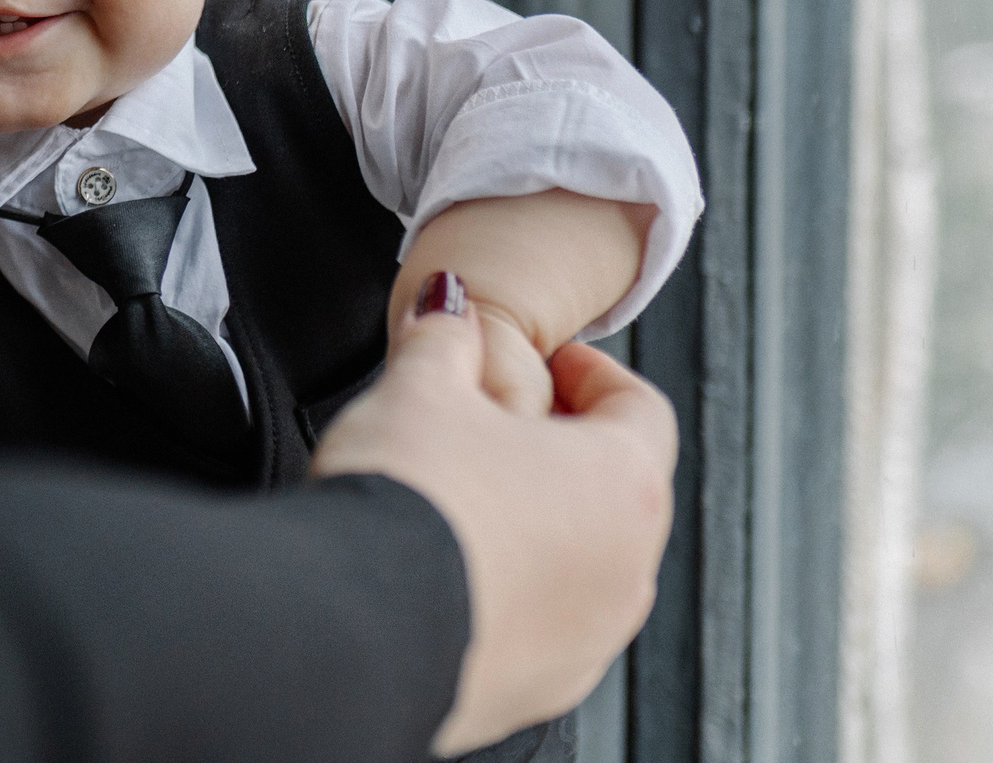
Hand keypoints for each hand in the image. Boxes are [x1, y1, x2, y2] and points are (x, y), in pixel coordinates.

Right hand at [316, 274, 675, 756]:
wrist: (351, 627)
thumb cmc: (406, 509)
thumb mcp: (417, 388)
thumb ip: (442, 336)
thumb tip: (446, 303)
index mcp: (620, 483)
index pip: (640, 406)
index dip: (591, 371)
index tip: (550, 359)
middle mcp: (626, 570)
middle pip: (617, 488)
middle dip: (560, 447)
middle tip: (499, 421)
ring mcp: (589, 641)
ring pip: (584, 564)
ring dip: (540, 526)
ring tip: (463, 498)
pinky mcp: (540, 689)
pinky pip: (541, 626)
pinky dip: (509, 592)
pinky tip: (444, 569)